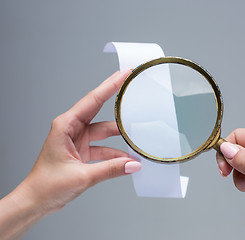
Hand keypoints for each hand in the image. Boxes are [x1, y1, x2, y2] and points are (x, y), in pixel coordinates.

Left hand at [0, 70, 140, 239]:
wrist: (36, 201)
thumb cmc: (46, 185)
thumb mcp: (82, 176)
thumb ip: (111, 169)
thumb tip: (133, 164)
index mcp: (65, 125)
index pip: (93, 100)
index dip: (110, 85)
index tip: (124, 74)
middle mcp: (72, 129)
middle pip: (100, 111)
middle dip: (118, 103)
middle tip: (133, 90)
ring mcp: (78, 140)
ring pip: (105, 132)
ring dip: (120, 137)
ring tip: (137, 138)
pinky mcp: (82, 151)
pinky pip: (104, 147)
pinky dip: (116, 153)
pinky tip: (128, 159)